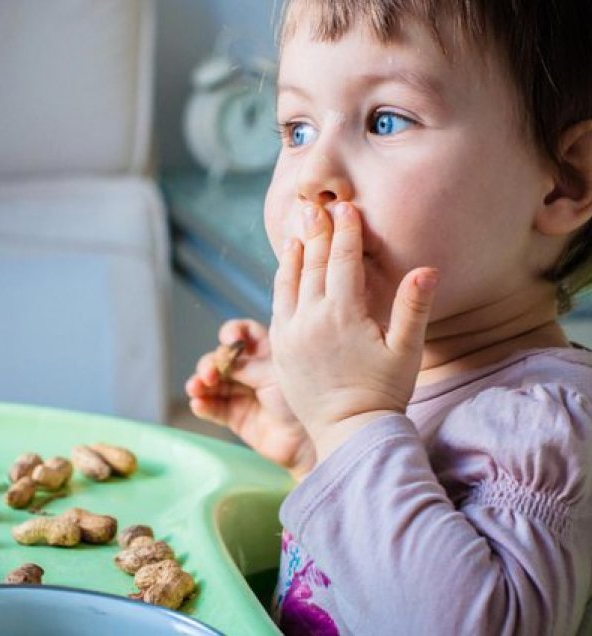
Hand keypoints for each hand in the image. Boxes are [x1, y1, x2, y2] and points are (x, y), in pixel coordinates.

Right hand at [185, 319, 315, 478]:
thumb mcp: (275, 373)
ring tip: (196, 388)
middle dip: (210, 363)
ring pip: (211, 383)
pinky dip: (202, 405)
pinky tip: (198, 404)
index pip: (245, 334)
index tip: (229, 339)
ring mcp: (242, 394)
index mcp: (267, 353)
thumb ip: (246, 365)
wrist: (310, 440)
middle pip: (220, 359)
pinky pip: (212, 408)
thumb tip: (221, 359)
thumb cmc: (301, 400)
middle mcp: (251, 371)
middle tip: (210, 375)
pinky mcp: (235, 417)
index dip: (232, 332)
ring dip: (199, 383)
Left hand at [270, 202, 438, 460]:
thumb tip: (427, 269)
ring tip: (299, 232)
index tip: (346, 207)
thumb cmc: (384, 393)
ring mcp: (291, 334)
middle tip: (317, 206)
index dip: (345, 232)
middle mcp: (310, 319)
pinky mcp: (281, 348)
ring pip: (289, 282)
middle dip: (318, 233)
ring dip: (295, 255)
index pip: (342, 262)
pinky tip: (287, 272)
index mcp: (342, 315)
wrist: (349, 433)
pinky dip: (282, 282)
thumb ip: (414, 308)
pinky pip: (278, 305)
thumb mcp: (406, 351)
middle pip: (313, 265)